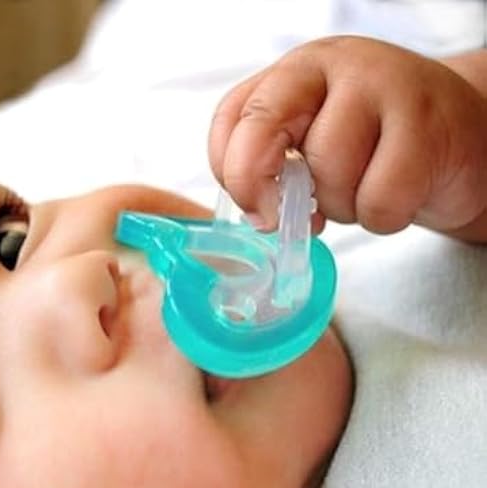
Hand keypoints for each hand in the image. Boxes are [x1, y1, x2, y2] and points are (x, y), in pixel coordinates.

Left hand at [209, 36, 486, 237]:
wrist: (460, 139)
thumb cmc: (377, 149)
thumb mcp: (316, 147)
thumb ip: (277, 167)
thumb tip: (259, 213)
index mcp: (295, 75)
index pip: (233, 116)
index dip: (230, 171)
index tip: (254, 207)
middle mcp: (332, 68)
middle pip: (263, 129)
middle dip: (264, 187)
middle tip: (295, 214)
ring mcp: (381, 87)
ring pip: (327, 173)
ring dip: (343, 205)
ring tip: (366, 188)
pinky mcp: (426, 124)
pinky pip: (378, 200)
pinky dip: (384, 216)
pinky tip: (401, 193)